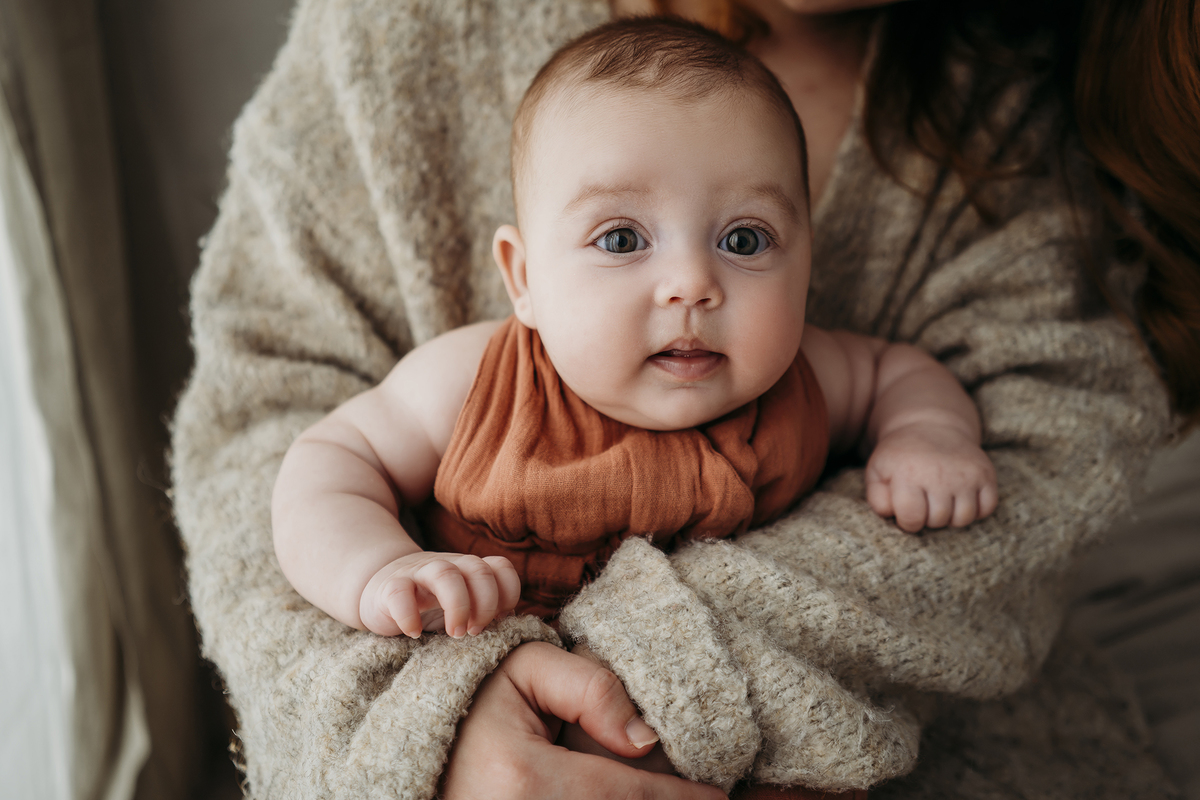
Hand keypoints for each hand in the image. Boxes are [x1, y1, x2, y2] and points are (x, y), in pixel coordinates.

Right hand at [359, 551, 520, 637]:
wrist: (380, 590)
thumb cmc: (430, 604)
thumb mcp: (462, 605)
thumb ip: (486, 611)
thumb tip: (512, 626)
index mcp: (469, 571)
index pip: (500, 567)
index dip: (507, 593)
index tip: (500, 621)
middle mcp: (448, 566)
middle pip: (478, 568)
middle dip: (485, 603)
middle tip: (475, 632)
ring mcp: (419, 573)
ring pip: (445, 573)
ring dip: (457, 605)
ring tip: (455, 634)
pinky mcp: (390, 586)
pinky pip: (400, 592)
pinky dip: (409, 615)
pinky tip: (414, 633)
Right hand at [442, 642, 726, 799]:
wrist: (408, 757)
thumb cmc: (471, 707)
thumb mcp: (522, 670)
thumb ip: (590, 689)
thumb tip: (646, 739)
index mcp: (526, 780)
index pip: (626, 794)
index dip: (681, 798)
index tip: (718, 794)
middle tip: (703, 797)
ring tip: (673, 796)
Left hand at [865, 422, 997, 532]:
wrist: (930, 426)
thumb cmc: (900, 457)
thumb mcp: (878, 472)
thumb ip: (877, 498)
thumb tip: (892, 515)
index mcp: (908, 473)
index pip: (912, 518)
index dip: (908, 521)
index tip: (907, 511)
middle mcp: (939, 473)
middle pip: (938, 520)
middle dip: (929, 518)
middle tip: (924, 501)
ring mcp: (965, 473)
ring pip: (964, 518)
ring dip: (952, 516)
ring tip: (941, 500)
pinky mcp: (985, 473)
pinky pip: (987, 508)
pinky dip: (976, 509)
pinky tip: (961, 497)